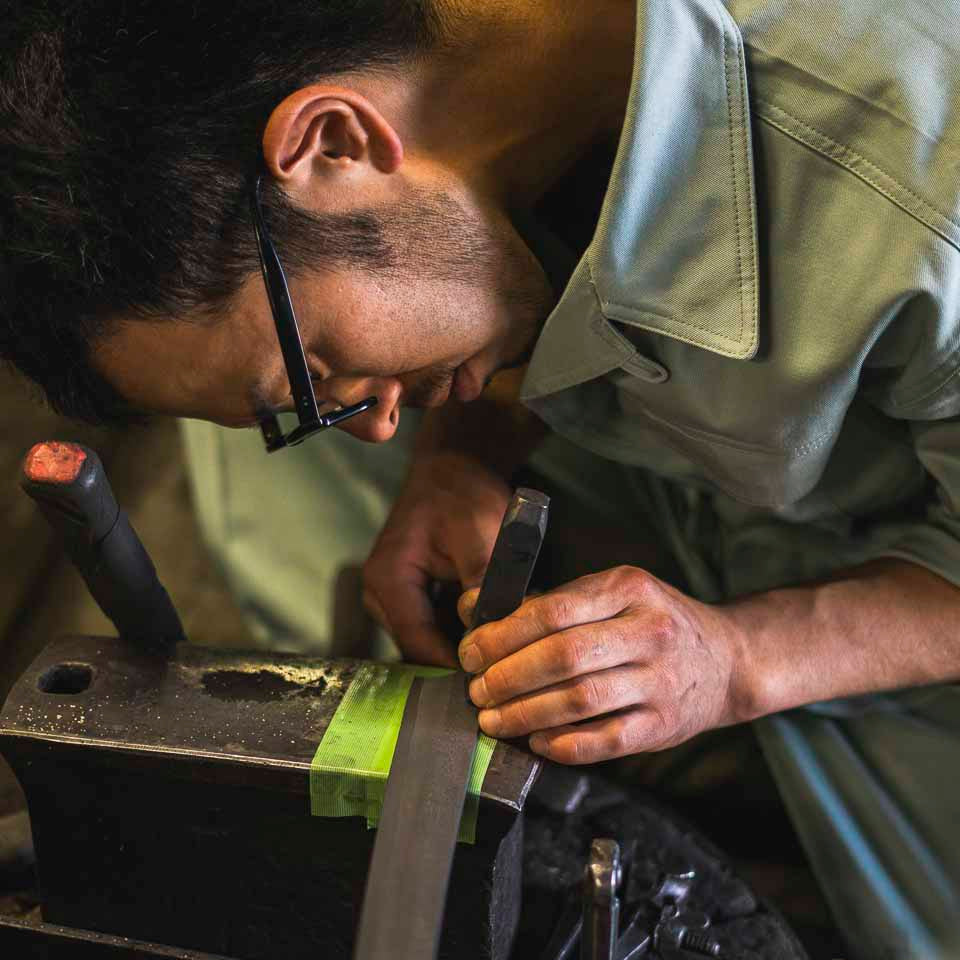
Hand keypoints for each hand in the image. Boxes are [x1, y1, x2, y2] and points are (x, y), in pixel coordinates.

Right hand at [363, 452, 511, 666]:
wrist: (450, 467)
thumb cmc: (460, 492)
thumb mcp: (479, 530)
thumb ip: (483, 580)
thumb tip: (493, 629)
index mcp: (389, 579)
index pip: (418, 645)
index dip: (454, 668)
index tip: (489, 683)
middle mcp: (380, 594)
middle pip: (419, 650)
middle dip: (459, 664)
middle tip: (500, 676)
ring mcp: (390, 598)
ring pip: (426, 643)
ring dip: (459, 651)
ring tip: (498, 659)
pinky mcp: (406, 597)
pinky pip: (430, 629)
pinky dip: (456, 635)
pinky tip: (487, 637)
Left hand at [456, 566, 744, 763]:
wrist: (726, 661)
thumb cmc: (651, 624)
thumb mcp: (610, 594)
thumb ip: (546, 601)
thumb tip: (472, 608)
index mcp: (628, 588)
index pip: (553, 610)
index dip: (503, 635)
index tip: (472, 651)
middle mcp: (649, 631)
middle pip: (563, 656)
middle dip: (508, 676)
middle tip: (477, 690)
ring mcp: (661, 680)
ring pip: (580, 701)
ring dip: (525, 714)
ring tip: (493, 719)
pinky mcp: (664, 725)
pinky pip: (605, 741)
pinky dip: (564, 745)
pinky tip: (537, 741)